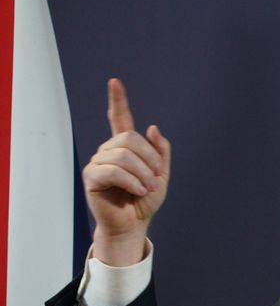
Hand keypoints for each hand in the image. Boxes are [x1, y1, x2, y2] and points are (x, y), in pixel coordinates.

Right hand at [83, 79, 170, 265]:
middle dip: (149, 158)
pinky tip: (138, 191)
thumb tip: (151, 127)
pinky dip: (132, 181)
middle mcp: (108, 150)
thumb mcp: (161, 175)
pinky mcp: (92, 177)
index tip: (114, 82)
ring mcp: (98, 162)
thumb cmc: (145, 200)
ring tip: (148, 188)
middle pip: (129, 138)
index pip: (119, 119)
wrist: (133, 224)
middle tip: (157, 178)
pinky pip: (113, 170)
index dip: (118, 100)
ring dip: (143, 173)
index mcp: (125, 147)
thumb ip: (160, 152)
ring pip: (123, 155)